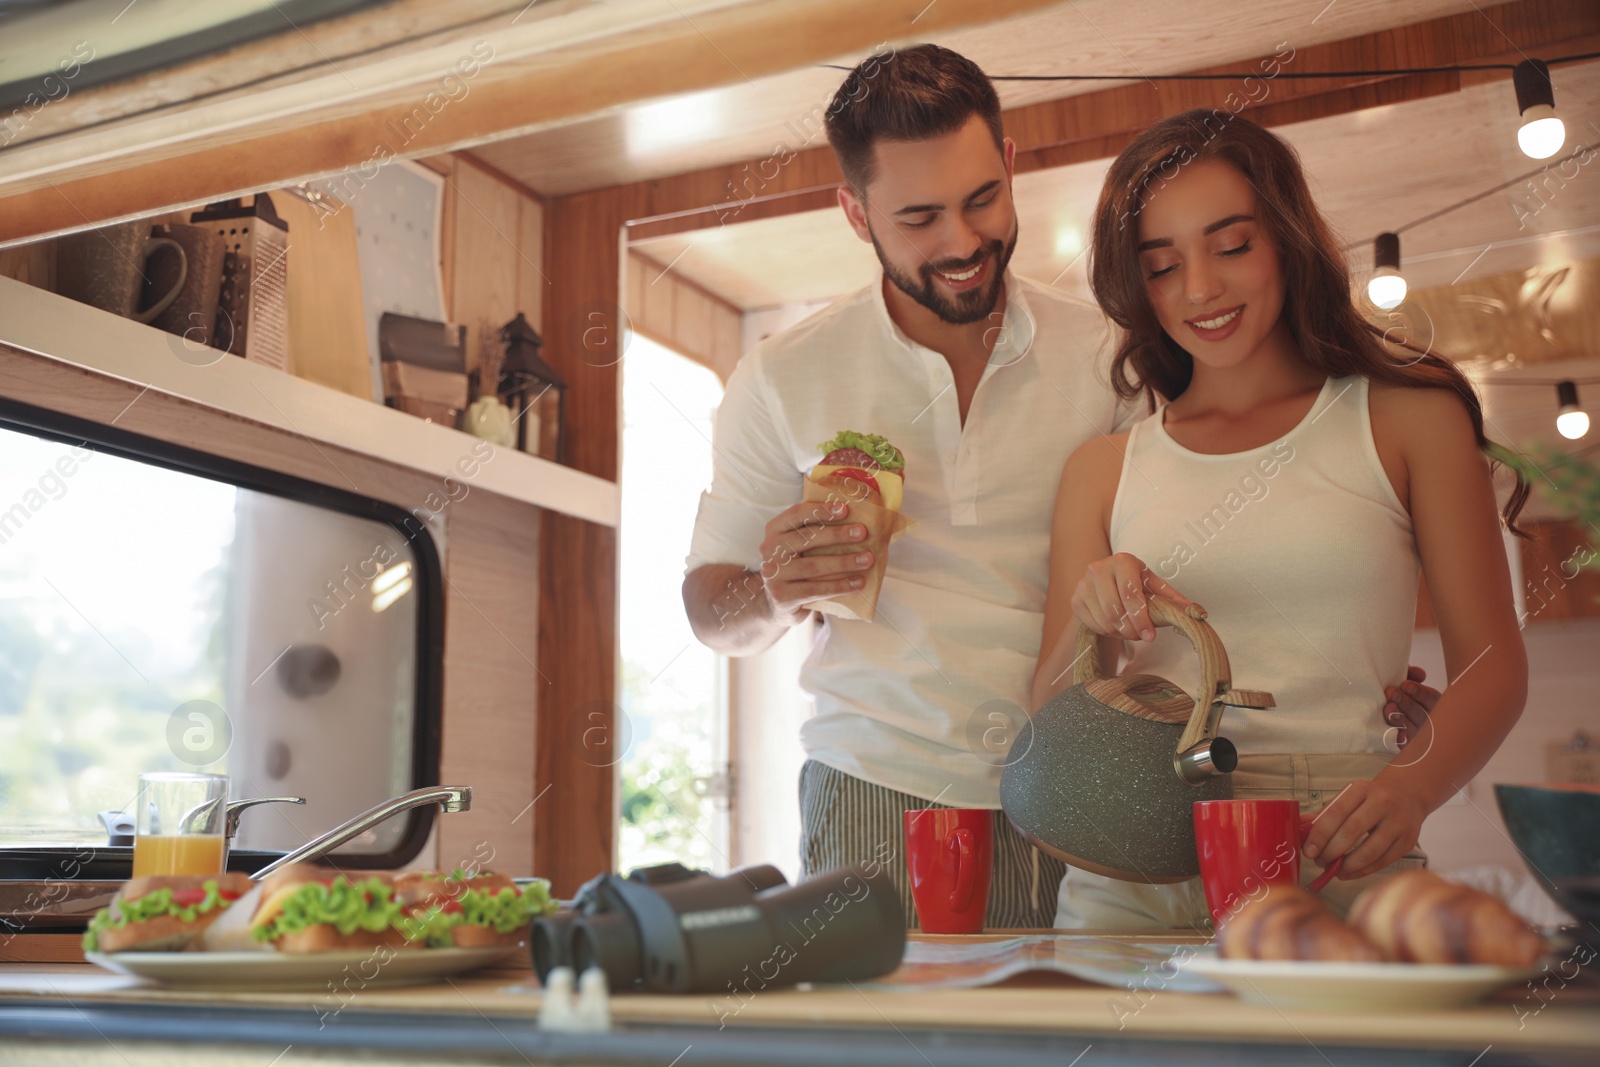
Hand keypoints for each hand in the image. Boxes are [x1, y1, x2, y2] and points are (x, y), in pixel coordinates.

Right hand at [757, 499, 872, 622]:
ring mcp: (773, 574)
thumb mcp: (801, 546)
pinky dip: (839, 586)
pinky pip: (815, 589)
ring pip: (813, 565)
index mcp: (775, 530)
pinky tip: (858, 582)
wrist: (779, 603)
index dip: (821, 510)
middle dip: (837, 534)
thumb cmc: (798, 567)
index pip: (797, 514)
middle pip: (806, 538)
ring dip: (844, 562)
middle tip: (863, 533)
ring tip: (867, 560)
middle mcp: (769, 549)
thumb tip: (859, 520)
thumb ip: (819, 531)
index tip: (845, 509)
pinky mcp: (782, 596)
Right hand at [1070, 552, 1193, 641]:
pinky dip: (1107, 632)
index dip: (1141, 618)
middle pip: (1115, 610)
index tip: (1150, 636)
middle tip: (1141, 637)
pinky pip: (1093, 624)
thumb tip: (1198, 613)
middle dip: (1131, 629)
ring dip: (1120, 633)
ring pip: (1104, 620)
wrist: (1106, 581)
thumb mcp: (1154, 586)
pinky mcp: (1075, 599)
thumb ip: (1173, 598)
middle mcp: (1098, 568)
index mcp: (1122, 560)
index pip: (1131, 594)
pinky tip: (1116, 628)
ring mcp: (1083, 584)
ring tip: (1130, 632)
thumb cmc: (1135, 583)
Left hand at [1301, 778, 1426, 880]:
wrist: (1407, 795)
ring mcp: (1398, 823)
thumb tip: (1297, 831)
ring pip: (1370, 851)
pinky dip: (1362, 871)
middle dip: (1332, 851)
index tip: (1308, 851)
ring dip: (1348, 865)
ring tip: (1334, 870)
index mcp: (1361, 789)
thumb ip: (1323, 815)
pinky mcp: (1407, 842)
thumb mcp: (1347, 798)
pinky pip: (1382, 862)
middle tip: (1320, 861)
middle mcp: (1382, 803)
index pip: (1336, 812)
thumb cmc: (1368, 800)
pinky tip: (1348, 873)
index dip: (1320, 834)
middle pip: (1352, 831)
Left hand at [1383, 665, 1439, 747]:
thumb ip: (1412, 675)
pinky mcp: (1407, 748)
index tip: (1405, 684)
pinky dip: (1402, 741)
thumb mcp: (1407, 683)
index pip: (1431, 699)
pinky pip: (1406, 747)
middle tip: (1391, 692)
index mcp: (1434, 705)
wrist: (1384, 717)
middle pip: (1420, 714)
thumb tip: (1418, 673)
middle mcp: (1429, 722)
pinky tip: (1398, 735)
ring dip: (1400, 718)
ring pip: (1412, 729)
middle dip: (1405, 703)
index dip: (1419, 692)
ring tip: (1389, 708)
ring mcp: (1419, 737)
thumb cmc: (1401, 696)